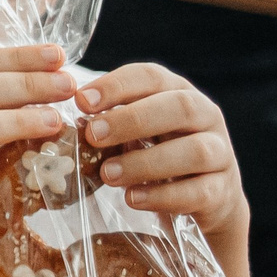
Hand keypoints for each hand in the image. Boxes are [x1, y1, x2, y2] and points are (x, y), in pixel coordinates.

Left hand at [80, 64, 248, 238]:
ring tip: (108, 174)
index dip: (117, 85)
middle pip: (180, 107)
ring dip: (147, 162)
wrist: (204, 197)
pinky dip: (163, 196)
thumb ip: (105, 122)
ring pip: (195, 151)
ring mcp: (220, 154)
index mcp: (177, 93)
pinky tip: (132, 199)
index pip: (152, 77)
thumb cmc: (154, 155)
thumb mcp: (131, 133)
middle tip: (93, 135)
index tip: (81, 100)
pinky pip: (200, 192)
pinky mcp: (222, 191)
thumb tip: (54, 121)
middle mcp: (205, 117)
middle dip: (133, 119)